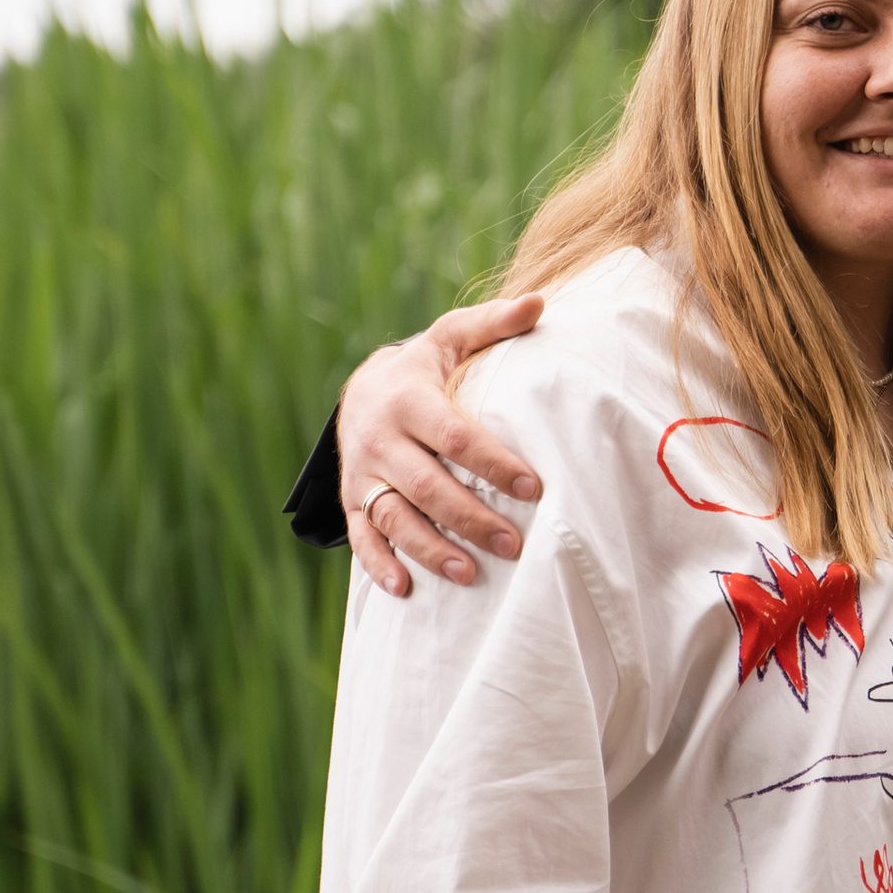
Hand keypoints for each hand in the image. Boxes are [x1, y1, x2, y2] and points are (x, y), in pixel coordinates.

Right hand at [343, 299, 546, 595]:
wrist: (362, 390)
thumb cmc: (425, 367)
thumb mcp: (452, 339)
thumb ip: (494, 324)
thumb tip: (540, 303)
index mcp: (408, 399)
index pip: (454, 437)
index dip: (492, 464)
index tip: (533, 488)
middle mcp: (380, 439)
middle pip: (426, 485)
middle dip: (470, 517)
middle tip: (513, 544)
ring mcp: (363, 474)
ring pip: (394, 517)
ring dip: (430, 549)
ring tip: (470, 573)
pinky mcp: (352, 500)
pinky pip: (362, 537)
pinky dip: (379, 564)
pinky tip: (406, 588)